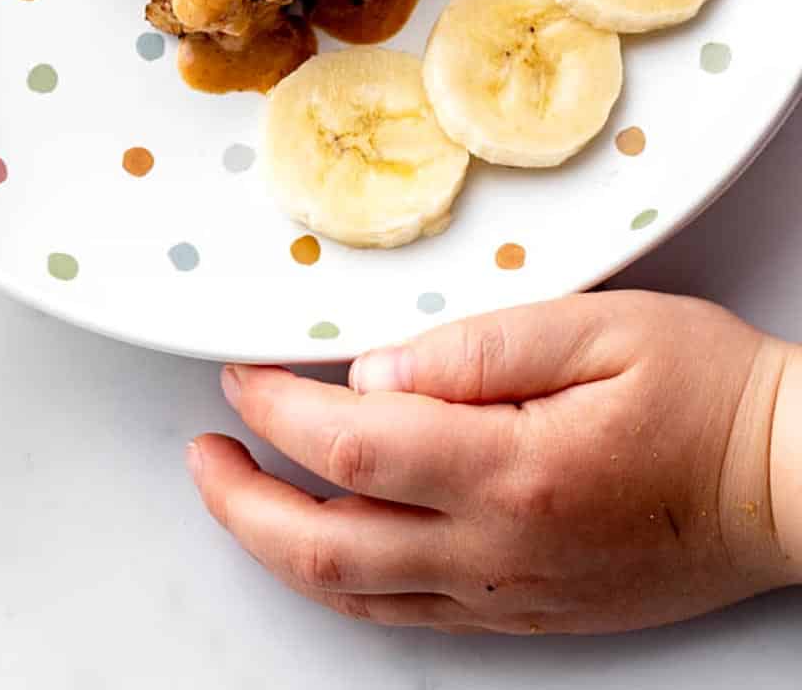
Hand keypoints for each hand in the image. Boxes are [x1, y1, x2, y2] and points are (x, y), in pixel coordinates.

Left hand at [187, 291, 801, 632]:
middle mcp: (501, 552)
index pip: (350, 445)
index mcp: (513, 470)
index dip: (273, 411)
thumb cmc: (704, 391)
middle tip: (200, 454)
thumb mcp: (600, 328)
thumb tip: (371, 374)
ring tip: (235, 496)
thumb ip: (475, 348)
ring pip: (359, 595)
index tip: (238, 373)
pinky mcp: (528, 614)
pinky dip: (345, 581)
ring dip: (280, 547)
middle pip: (329, 547)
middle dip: (242, 504)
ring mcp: (512, 596)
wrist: (786, 481)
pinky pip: (409, 615)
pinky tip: (325, 542)